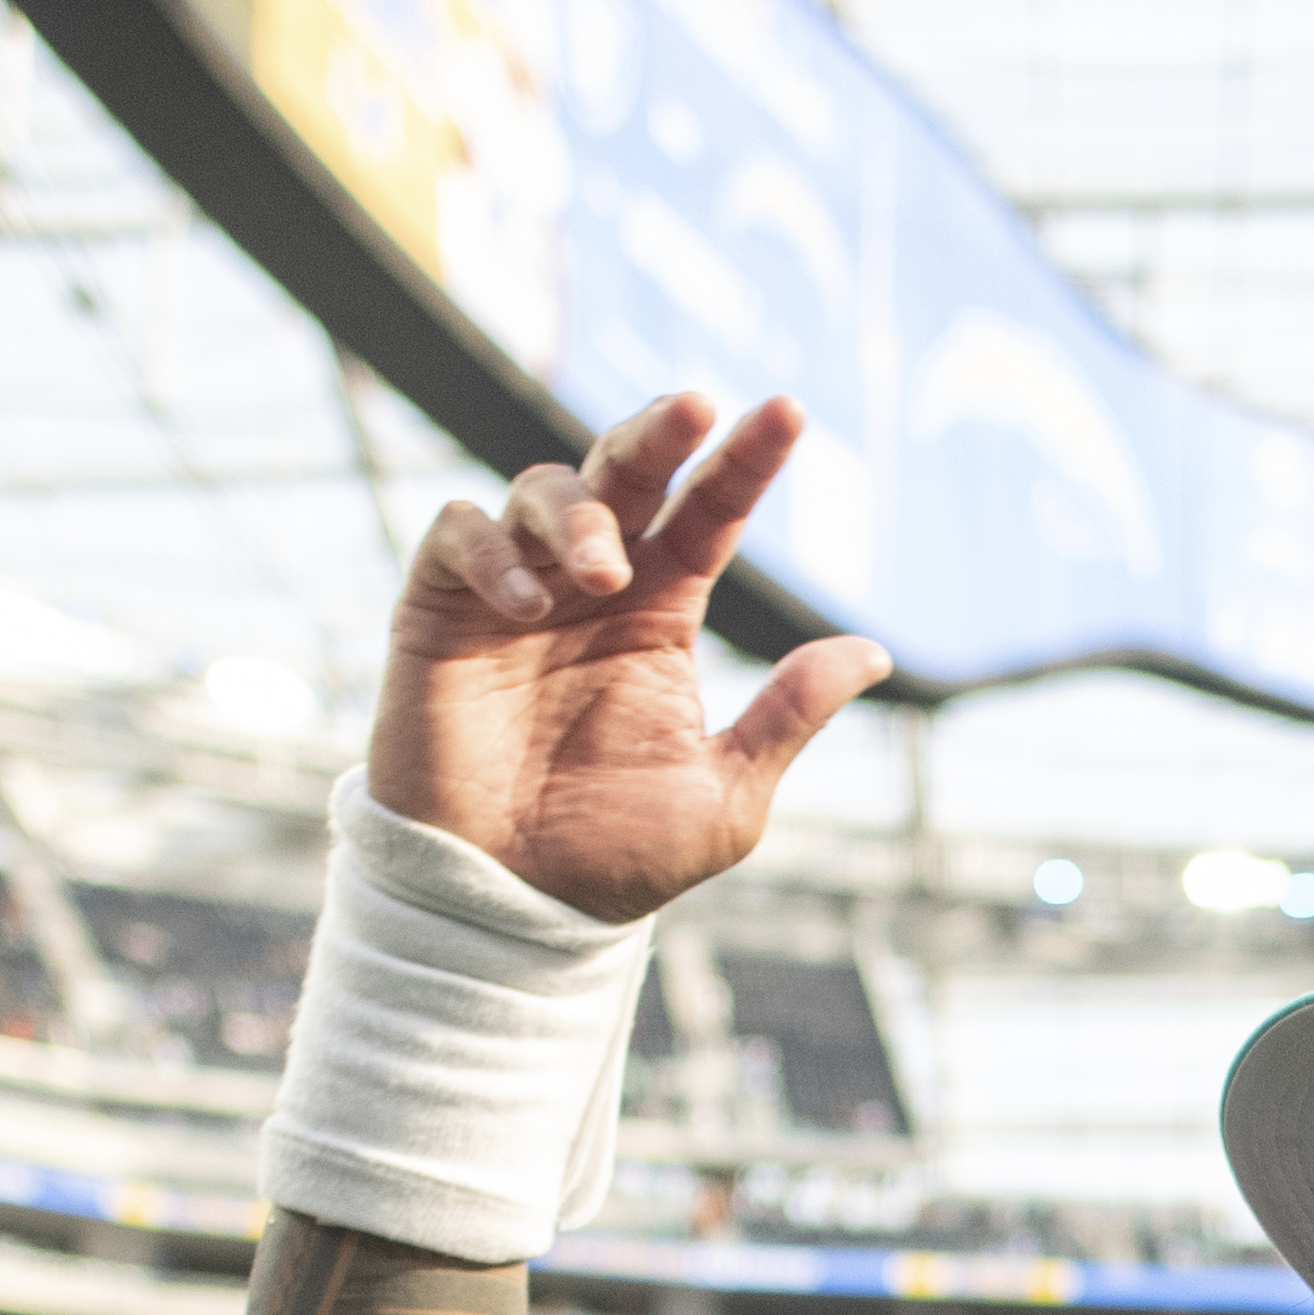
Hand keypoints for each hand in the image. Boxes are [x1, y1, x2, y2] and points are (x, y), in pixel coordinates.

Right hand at [364, 392, 888, 925]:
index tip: (787, 412)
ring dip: (578, 514)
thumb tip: (873, 653)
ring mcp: (516, 594)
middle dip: (659, 432)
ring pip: (545, 490)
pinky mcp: (441, 612)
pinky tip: (528, 604)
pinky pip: (459, 535)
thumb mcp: (725, 795)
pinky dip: (493, 549)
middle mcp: (591, 590)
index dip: (744, 462)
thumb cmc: (616, 860)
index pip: (708, 515)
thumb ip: (788, 716)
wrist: (510, 905)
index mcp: (662, 617)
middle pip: (626, 472)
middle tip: (694, 409)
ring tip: (602, 573)